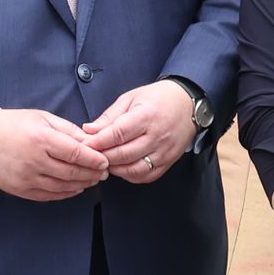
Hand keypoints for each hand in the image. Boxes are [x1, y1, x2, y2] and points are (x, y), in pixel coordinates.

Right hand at [0, 107, 107, 201]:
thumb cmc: (14, 125)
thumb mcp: (42, 117)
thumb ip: (67, 130)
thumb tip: (90, 142)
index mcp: (41, 139)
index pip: (76, 153)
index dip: (94, 159)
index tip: (105, 161)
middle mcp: (34, 160)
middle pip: (72, 172)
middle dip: (92, 174)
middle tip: (104, 172)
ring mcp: (26, 178)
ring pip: (63, 187)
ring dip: (82, 184)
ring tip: (92, 180)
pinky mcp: (21, 190)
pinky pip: (50, 195)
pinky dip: (66, 193)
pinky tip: (75, 188)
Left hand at [80, 82, 200, 182]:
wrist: (188, 104)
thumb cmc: (158, 98)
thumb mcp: (131, 98)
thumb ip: (109, 117)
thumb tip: (89, 131)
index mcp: (147, 116)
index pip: (118, 134)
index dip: (98, 142)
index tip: (85, 144)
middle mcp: (158, 136)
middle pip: (124, 154)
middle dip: (102, 157)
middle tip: (89, 155)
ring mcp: (165, 151)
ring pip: (134, 169)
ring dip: (115, 169)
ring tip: (104, 162)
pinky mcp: (169, 161)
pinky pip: (146, 176)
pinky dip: (130, 175)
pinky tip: (121, 168)